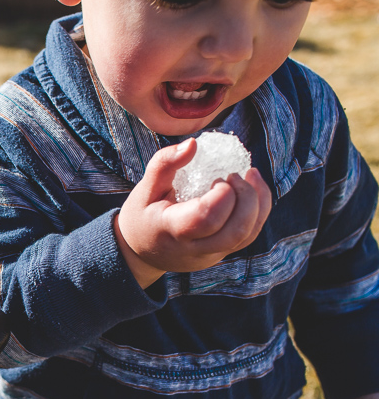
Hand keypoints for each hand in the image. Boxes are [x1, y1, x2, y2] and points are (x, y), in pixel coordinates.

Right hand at [114, 138, 272, 287]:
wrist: (140, 252)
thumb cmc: (143, 215)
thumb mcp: (144, 189)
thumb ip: (165, 163)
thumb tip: (193, 143)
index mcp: (171, 230)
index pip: (207, 218)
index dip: (223, 195)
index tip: (218, 177)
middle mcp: (194, 248)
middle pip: (235, 231)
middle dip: (247, 197)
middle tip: (235, 176)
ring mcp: (210, 255)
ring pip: (248, 235)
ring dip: (258, 202)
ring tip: (250, 177)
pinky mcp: (221, 254)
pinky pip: (250, 236)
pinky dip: (259, 211)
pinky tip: (253, 191)